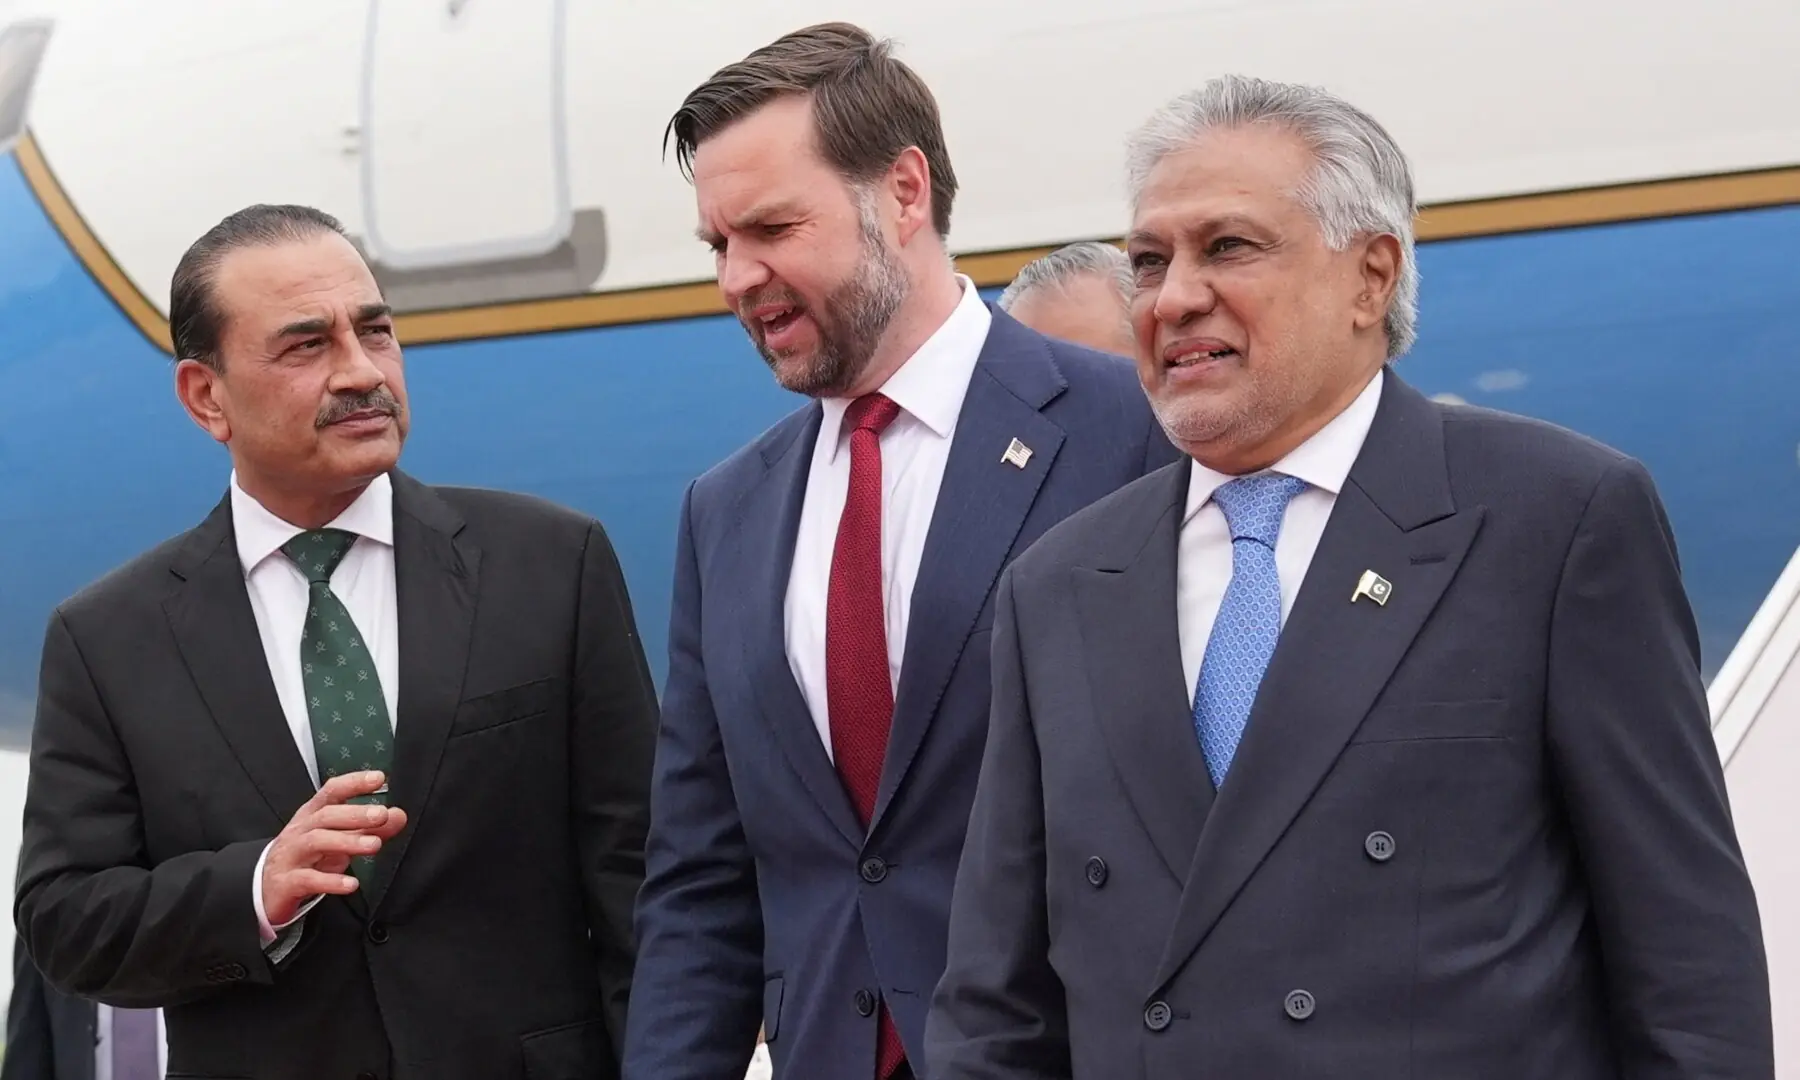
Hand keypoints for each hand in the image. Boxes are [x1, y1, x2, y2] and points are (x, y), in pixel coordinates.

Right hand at [261, 771, 407, 925]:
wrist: (266, 887)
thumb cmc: (307, 857)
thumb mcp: (338, 840)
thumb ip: (369, 828)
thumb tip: (398, 815)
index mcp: (313, 815)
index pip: (332, 792)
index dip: (354, 783)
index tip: (379, 778)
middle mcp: (301, 830)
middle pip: (326, 816)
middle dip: (355, 814)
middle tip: (382, 815)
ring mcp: (291, 855)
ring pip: (316, 842)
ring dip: (347, 842)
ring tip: (374, 845)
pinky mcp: (286, 882)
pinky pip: (307, 879)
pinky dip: (330, 881)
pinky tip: (351, 884)